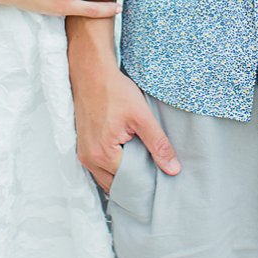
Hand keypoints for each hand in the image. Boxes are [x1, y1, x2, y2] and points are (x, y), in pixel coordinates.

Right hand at [71, 61, 179, 190]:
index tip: (162, 181)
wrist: (91, 73)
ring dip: (124, 177)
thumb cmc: (114, 91)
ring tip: (144, 169)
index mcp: (102, 154)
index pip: (130, 182)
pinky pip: (99, 168)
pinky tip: (128, 160)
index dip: (148, 183)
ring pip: (106, 178)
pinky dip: (114, 169)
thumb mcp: (141, 117)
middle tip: (156, 178)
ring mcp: (83, 153)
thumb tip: (173, 170)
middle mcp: (89, 159)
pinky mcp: (83, 146)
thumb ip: (158, 144)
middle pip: (116, 185)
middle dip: (135, 184)